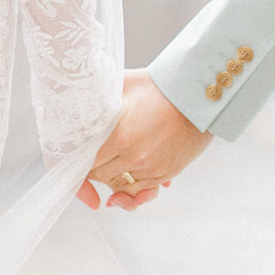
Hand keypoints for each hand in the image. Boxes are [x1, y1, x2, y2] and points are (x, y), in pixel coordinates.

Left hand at [76, 68, 211, 210]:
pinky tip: (128, 173)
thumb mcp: (124, 84)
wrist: (197, 95)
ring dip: (113, 178)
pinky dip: (132, 185)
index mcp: (121, 136)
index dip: (80, 159)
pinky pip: (141, 190)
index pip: (88, 161)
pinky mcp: (166, 173)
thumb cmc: (159, 85)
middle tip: (93, 156)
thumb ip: (100, 95)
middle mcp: (135, 157)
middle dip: (94, 168)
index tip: (78, 154)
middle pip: (102, 176)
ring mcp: (152, 168)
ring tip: (110, 164)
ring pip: (120, 186)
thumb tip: (79, 96)